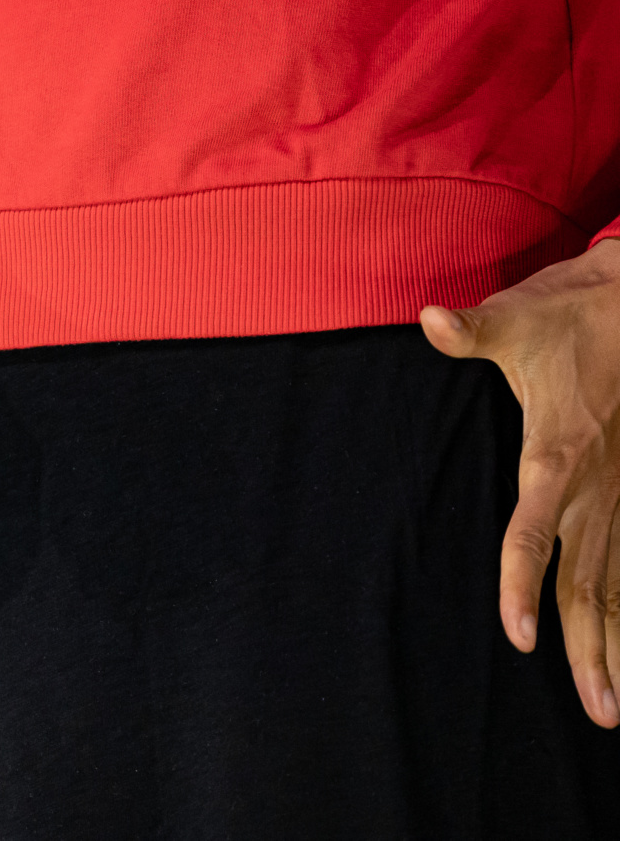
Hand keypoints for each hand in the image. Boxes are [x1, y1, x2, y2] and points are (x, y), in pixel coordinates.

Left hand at [422, 237, 619, 727]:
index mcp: (556, 459)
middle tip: (598, 712)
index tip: (518, 636)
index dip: (523, 585)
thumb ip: (472, 331)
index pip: (533, 535)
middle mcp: (597, 491)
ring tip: (612, 708)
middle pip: (589, 585)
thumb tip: (430, 318)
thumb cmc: (571, 317)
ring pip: (619, 587)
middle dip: (591, 651)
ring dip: (618, 647)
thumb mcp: (517, 321)